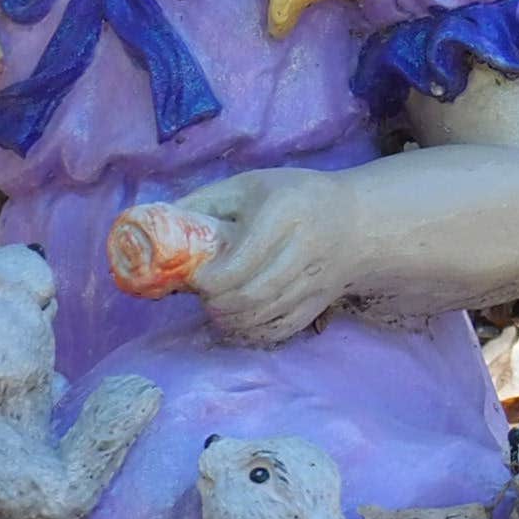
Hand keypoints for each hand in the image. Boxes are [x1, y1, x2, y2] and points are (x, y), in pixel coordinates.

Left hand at [178, 169, 369, 344]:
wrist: (360, 220)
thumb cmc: (295, 197)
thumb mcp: (249, 186)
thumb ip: (204, 204)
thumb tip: (158, 232)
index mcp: (283, 213)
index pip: (239, 263)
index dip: (208, 281)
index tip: (195, 280)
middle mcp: (304, 248)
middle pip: (250, 295)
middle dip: (216, 304)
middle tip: (203, 297)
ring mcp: (316, 280)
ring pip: (263, 316)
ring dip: (230, 320)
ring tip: (217, 309)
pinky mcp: (320, 302)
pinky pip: (281, 329)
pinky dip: (254, 333)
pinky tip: (241, 322)